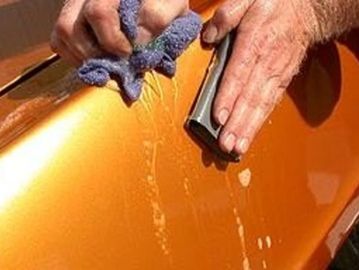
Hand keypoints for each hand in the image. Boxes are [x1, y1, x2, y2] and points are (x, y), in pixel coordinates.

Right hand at [51, 0, 188, 65]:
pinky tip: (95, 59)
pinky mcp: (73, 17)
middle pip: (68, 26)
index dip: (112, 40)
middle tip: (114, 62)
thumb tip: (134, 43)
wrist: (158, 0)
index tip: (128, 52)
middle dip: (93, 53)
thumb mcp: (170, 4)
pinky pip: (59, 40)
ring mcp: (75, 4)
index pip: (98, 13)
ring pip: (60, 34)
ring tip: (105, 62)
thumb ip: (155, 19)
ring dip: (82, 57)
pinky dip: (74, 56)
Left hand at [202, 0, 317, 154]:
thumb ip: (225, 17)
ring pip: (261, 106)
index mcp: (254, 42)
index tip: (218, 116)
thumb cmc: (273, 5)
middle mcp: (266, 63)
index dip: (228, 97)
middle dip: (237, 123)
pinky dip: (259, 123)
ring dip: (248, 129)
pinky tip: (249, 136)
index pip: (238, 74)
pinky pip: (270, 105)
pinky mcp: (282, 82)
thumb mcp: (246, 0)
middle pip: (250, 97)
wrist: (307, 10)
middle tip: (225, 143)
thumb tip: (207, 37)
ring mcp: (276, 75)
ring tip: (236, 147)